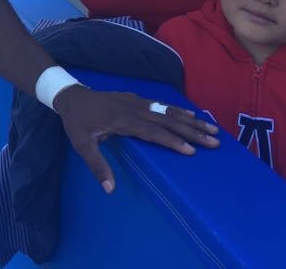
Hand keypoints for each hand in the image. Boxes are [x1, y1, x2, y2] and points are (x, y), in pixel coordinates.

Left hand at [54, 85, 219, 193]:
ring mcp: (137, 102)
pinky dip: (178, 111)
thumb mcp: (81, 145)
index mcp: (122, 120)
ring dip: (191, 120)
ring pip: (168, 111)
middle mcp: (134, 109)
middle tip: (214, 141)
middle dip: (192, 131)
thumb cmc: (77, 123)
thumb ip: (97, 166)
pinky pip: (162, 105)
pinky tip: (191, 116)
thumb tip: (109, 189)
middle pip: (167, 120)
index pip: (152, 132)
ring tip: (212, 129)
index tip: (191, 150)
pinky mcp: (137, 99)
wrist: (72, 96)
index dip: (172, 141)